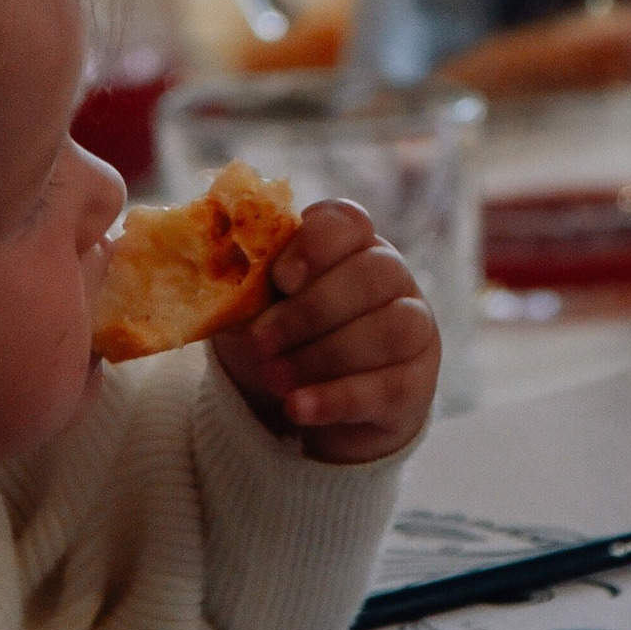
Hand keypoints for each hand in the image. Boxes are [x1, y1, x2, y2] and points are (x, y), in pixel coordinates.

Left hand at [213, 197, 439, 463]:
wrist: (304, 403)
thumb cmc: (278, 339)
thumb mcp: (253, 309)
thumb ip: (242, 286)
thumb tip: (214, 275)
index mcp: (349, 244)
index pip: (348, 222)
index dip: (316, 245)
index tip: (280, 278)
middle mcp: (391, 277)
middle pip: (373, 274)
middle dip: (310, 311)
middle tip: (261, 343)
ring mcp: (415, 327)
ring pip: (391, 328)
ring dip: (324, 355)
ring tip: (275, 379)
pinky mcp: (417, 382)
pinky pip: (389, 385)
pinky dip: (337, 398)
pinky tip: (298, 407)